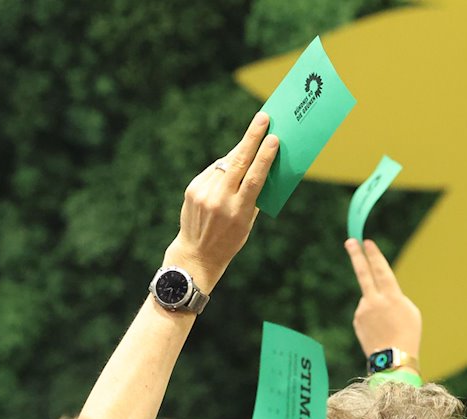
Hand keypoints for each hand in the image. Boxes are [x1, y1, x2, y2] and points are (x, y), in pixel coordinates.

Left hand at [163, 111, 278, 292]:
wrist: (196, 253)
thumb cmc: (230, 237)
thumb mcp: (248, 223)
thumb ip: (254, 196)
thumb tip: (262, 164)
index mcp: (238, 211)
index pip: (253, 178)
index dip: (264, 157)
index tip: (274, 137)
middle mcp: (219, 201)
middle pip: (238, 163)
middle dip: (252, 138)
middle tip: (263, 118)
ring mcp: (203, 194)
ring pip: (225, 164)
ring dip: (239, 151)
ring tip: (252, 138)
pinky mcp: (192, 190)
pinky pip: (213, 171)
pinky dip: (224, 166)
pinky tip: (232, 164)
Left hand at [345, 238, 420, 357]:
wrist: (393, 358)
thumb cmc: (408, 333)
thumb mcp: (409, 310)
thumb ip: (393, 296)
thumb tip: (376, 293)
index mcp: (391, 297)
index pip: (381, 270)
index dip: (374, 255)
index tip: (367, 242)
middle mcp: (373, 301)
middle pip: (362, 273)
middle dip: (356, 255)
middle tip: (350, 241)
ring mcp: (362, 311)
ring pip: (370, 301)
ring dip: (378, 309)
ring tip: (388, 326)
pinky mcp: (356, 320)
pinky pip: (365, 313)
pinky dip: (372, 319)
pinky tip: (380, 331)